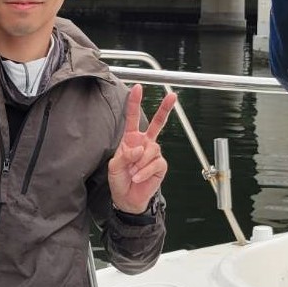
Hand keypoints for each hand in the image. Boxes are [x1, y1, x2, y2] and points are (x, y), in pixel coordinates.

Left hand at [107, 84, 175, 214]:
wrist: (127, 198)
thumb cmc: (120, 180)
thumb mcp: (114, 166)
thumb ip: (124, 155)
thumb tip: (139, 148)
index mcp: (131, 139)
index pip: (132, 118)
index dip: (134, 103)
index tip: (137, 88)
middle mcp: (145, 143)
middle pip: (157, 123)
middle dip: (165, 109)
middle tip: (172, 96)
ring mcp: (154, 153)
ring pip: (151, 150)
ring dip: (139, 163)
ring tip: (132, 172)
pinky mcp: (161, 165)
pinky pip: (155, 163)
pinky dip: (145, 171)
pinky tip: (138, 177)